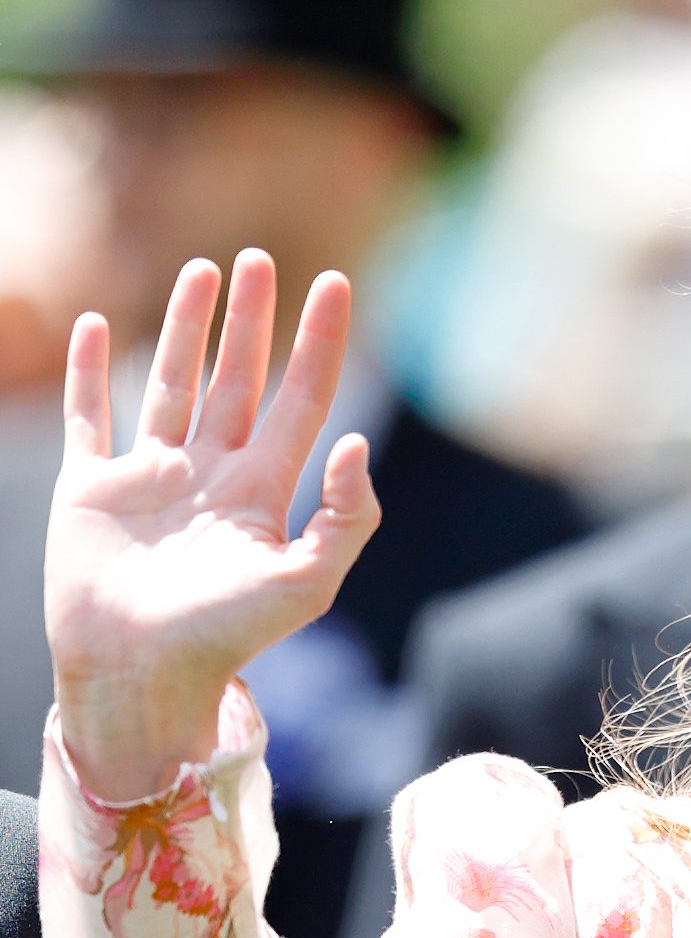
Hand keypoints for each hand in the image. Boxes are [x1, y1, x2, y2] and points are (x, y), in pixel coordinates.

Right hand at [46, 247, 380, 799]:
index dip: (318, 345)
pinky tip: (92, 325)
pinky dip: (87, 372)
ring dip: (185, 328)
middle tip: (260, 261)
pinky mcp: (91, 491)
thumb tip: (355, 441)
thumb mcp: (307, 583)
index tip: (334, 284)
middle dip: (251, 322)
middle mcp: (209, 477)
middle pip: (238, 380)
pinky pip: (90, 418)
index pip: (301, 401)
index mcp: (261, 494)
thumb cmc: (225, 639)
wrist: (142, 676)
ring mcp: (149, 480)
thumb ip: (345, 517)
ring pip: (170, 383)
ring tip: (202, 272)